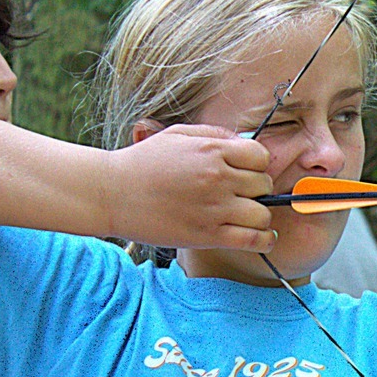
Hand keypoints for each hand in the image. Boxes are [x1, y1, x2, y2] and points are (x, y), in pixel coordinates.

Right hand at [107, 123, 276, 251]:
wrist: (112, 194)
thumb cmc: (143, 163)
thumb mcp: (178, 135)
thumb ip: (215, 135)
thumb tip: (244, 144)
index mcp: (212, 151)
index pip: (261, 158)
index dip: (256, 166)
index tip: (244, 173)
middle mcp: (217, 179)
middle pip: (263, 186)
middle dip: (255, 190)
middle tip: (239, 195)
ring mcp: (214, 209)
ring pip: (263, 215)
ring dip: (258, 216)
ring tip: (244, 216)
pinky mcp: (207, 236)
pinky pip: (253, 240)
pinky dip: (264, 241)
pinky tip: (260, 237)